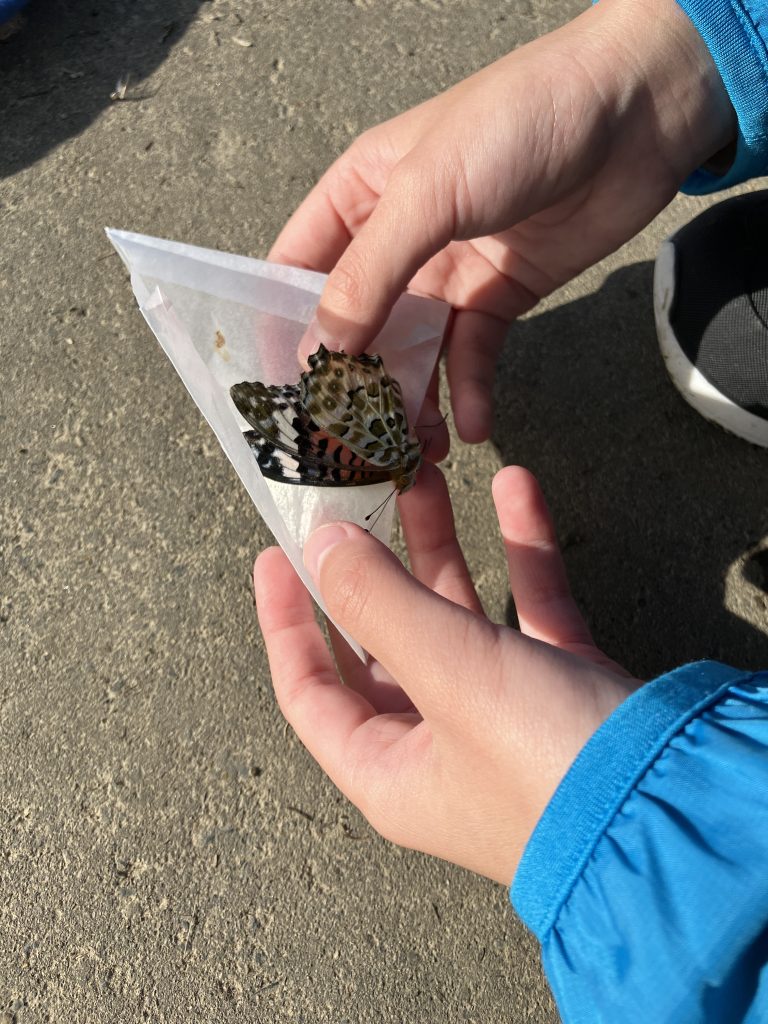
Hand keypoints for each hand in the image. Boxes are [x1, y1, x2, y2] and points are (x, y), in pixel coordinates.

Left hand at [254, 464, 639, 884]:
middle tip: (357, 497)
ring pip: (455, 617)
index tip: (276, 553)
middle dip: (372, 565)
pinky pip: (528, 607)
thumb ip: (379, 604)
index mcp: (387, 767)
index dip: (285, 620)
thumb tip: (320, 546)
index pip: (309, 690)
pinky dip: (521, 552)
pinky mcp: (561, 687)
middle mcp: (438, 746)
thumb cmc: (545, 765)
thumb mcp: (447, 676)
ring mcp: (502, 717)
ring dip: (440, 546)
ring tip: (425, 473)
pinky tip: (517, 487)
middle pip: (383, 642)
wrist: (675, 803)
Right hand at [271, 0, 733, 443]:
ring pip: (412, 351)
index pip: (298, 270)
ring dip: (409, 401)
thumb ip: (370, 274)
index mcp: (359, 197)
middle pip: (355, 323)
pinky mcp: (498, 298)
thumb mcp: (427, 193)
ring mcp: (448, 273)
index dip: (283, 328)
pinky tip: (469, 428)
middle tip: (348, 439)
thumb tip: (322, 349)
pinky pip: (472, 356)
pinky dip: (469, 394)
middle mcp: (397, 240)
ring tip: (412, 452)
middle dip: (351, 382)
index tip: (281, 391)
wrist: (634, 116)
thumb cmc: (518, 124)